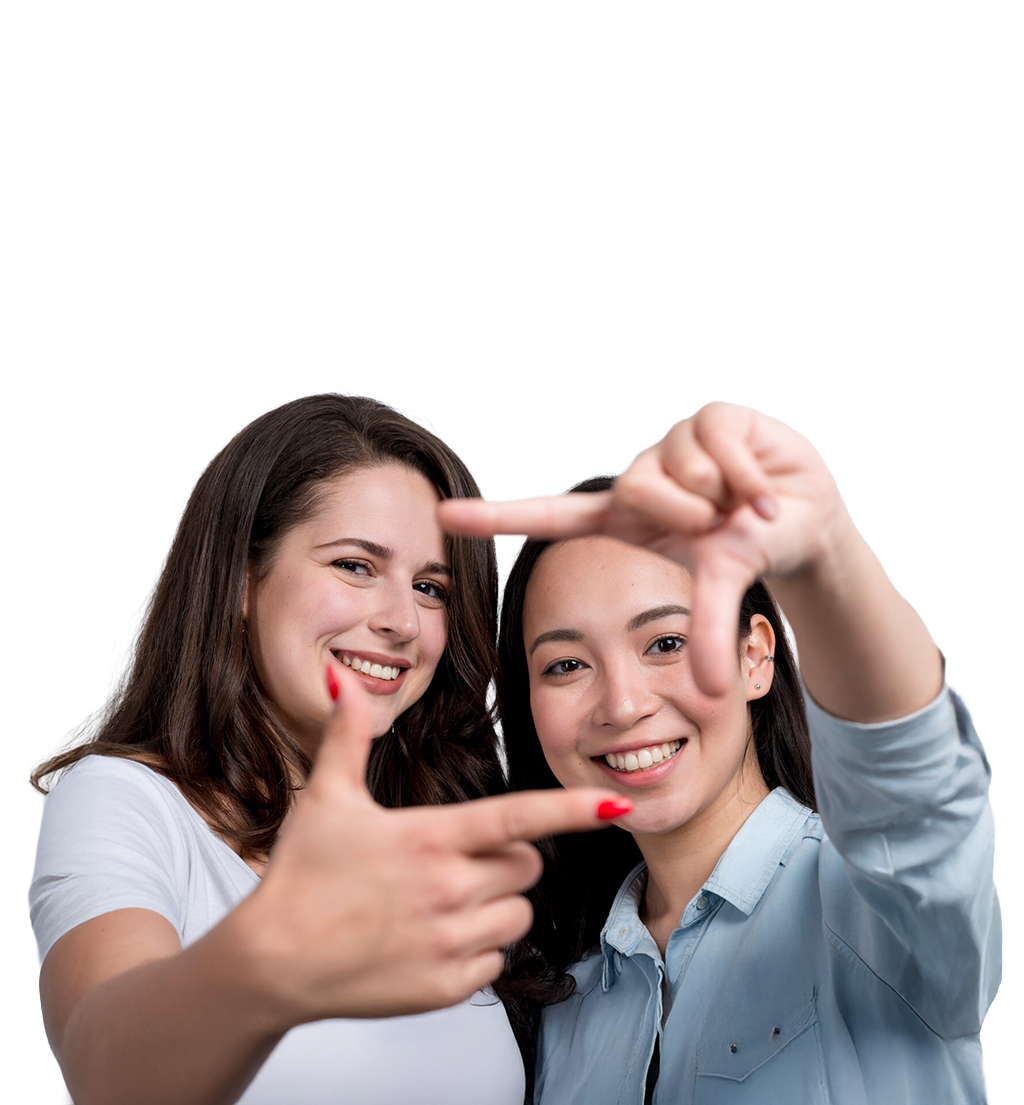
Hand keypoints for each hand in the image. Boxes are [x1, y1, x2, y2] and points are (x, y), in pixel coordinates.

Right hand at [244, 662, 628, 1023]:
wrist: (270, 962)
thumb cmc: (300, 876)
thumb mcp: (326, 797)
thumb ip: (348, 735)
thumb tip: (346, 682)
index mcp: (429, 837)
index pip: (519, 816)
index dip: (573, 809)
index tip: (614, 805)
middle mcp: (448, 889)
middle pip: (528, 865)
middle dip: (508, 857)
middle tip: (459, 858)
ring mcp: (448, 942)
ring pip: (518, 914)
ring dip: (496, 904)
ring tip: (441, 901)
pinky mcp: (445, 987)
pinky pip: (497, 960)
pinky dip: (477, 949)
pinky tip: (433, 938)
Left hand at [439, 401, 850, 695]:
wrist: (809, 516)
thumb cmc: (752, 549)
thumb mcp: (724, 586)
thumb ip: (707, 630)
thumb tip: (706, 693)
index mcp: (625, 517)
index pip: (550, 516)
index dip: (499, 519)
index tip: (443, 516)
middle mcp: (642, 475)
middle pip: (636, 490)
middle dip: (688, 514)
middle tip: (722, 522)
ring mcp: (674, 442)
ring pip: (680, 469)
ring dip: (727, 495)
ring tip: (747, 503)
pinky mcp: (712, 415)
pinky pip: (719, 444)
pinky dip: (752, 476)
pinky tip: (766, 486)